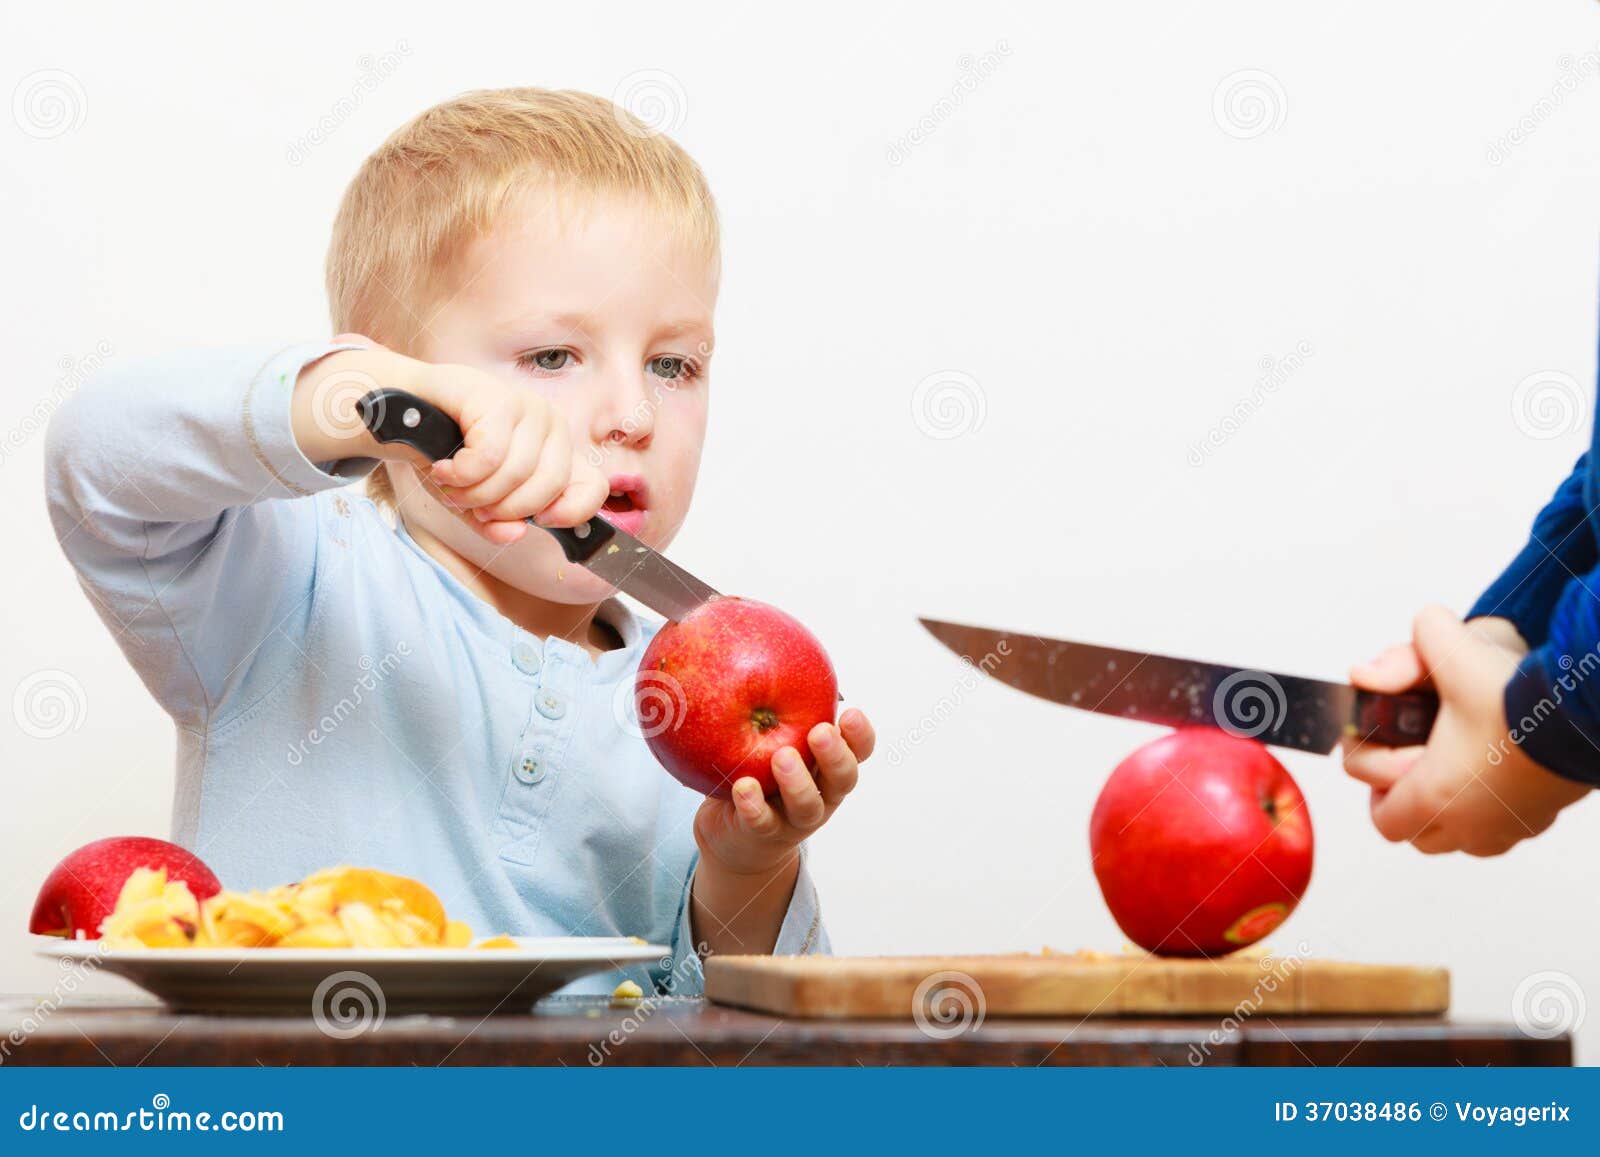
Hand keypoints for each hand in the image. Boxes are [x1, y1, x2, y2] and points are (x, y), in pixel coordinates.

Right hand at [292, 338, 606, 544]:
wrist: (403, 409)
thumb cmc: (445, 452)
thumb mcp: (474, 499)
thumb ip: (497, 522)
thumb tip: (515, 534)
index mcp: (556, 451)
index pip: (593, 487)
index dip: (571, 513)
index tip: (540, 522)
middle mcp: (550, 425)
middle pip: (548, 488)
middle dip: (503, 509)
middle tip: (471, 504)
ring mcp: (528, 407)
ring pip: (517, 474)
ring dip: (475, 493)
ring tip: (452, 485)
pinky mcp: (498, 397)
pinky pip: (489, 455)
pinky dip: (460, 473)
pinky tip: (443, 468)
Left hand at [693, 709, 874, 876]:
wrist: (735, 835)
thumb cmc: (758, 771)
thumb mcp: (770, 736)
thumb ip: (777, 704)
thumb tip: (766, 644)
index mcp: (829, 765)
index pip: (858, 750)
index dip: (860, 734)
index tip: (849, 712)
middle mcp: (822, 793)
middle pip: (843, 779)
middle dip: (836, 755)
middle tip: (820, 732)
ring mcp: (795, 818)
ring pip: (808, 805)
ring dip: (797, 782)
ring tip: (781, 757)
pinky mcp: (765, 835)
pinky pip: (763, 823)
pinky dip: (754, 806)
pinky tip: (743, 788)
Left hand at [1341, 607, 1588, 855]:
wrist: (1590, 711)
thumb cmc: (1521, 695)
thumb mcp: (1453, 654)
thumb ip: (1405, 647)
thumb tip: (1365, 672)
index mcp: (1437, 797)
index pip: (1384, 819)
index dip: (1377, 788)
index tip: (1383, 752)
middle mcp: (1472, 825)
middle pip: (1418, 835)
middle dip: (1405, 800)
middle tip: (1409, 760)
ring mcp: (1510, 827)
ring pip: (1461, 840)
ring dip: (1445, 811)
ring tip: (1445, 764)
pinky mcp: (1540, 819)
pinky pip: (1500, 832)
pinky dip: (1484, 811)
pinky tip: (1486, 769)